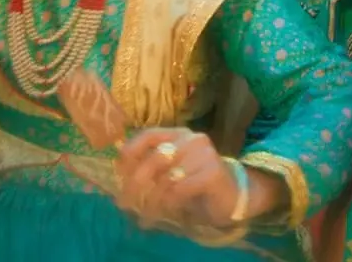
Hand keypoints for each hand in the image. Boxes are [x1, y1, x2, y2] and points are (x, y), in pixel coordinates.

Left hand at [115, 128, 232, 225]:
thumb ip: (151, 166)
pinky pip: (181, 189)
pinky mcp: (213, 172)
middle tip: (124, 203)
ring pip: (167, 178)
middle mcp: (192, 139)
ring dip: (152, 201)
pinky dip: (170, 204)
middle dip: (135, 183)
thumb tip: (119, 170)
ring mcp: (205, 154)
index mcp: (179, 134)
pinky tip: (167, 213)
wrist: (232, 196)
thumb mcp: (171, 171)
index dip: (130, 152)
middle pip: (155, 158)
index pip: (149, 134)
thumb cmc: (197, 184)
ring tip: (146, 217)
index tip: (118, 171)